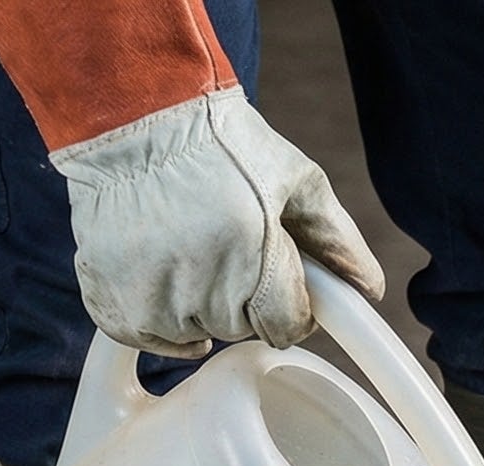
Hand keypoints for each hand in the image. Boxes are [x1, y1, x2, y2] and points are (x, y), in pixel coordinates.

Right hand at [53, 88, 383, 358]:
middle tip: (225, 243)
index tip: (276, 275)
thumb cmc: (217, 139)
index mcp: (252, 255)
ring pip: (196, 333)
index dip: (289, 305)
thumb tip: (372, 289)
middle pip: (242, 329)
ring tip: (187, 246)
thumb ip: (336, 238)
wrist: (126, 110)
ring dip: (199, 305)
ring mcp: (151, 296)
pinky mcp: (111, 299)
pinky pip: (149, 337)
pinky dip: (157, 316)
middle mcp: (200, 284)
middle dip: (244, 297)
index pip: (287, 327)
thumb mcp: (291, 176)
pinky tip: (160, 274)